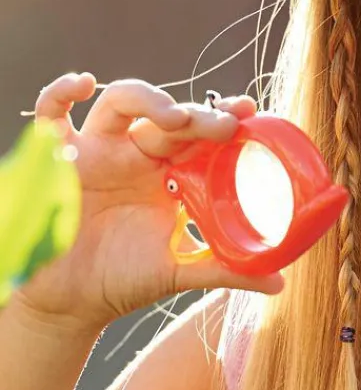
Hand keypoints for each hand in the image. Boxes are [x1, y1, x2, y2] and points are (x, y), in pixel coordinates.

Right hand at [15, 73, 283, 334]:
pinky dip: (61, 92)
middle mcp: (137, 154)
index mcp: (170, 172)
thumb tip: (279, 283)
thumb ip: (228, 269)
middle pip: (169, 116)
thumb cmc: (125, 280)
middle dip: (199, 115)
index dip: (224, 116)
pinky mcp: (60, 160)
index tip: (250, 111)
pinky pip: (52, 116)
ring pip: (121, 102)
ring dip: (150, 99)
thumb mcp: (181, 271)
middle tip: (225, 125)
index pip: (200, 132)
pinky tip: (84, 84)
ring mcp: (99, 152)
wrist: (73, 306)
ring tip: (176, 117)